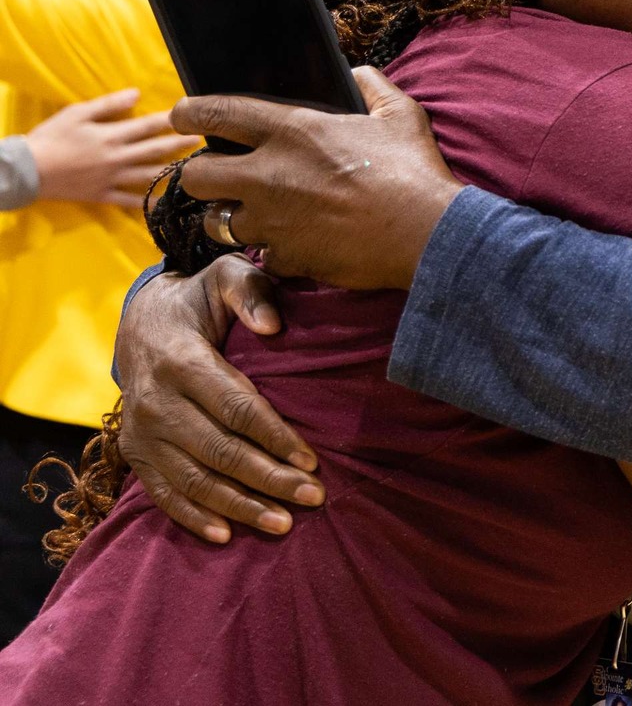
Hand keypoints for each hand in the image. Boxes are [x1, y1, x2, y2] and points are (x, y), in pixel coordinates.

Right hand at [24, 90, 191, 206]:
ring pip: (150, 176)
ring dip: (174, 171)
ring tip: (195, 168)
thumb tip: (136, 93)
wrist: (27, 170)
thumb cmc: (51, 137)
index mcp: (111, 136)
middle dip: (181, 144)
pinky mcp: (103, 195)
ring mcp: (112, 179)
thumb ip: (108, 104)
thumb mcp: (76, 113)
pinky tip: (167, 202)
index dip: (172, 120)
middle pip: (155, 150)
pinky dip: (148, 202)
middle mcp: (116, 158)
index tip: (191, 116)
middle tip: (203, 139)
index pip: (148, 126)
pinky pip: (130, 201)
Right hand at [114, 257, 324, 541]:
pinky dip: (191, 517)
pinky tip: (224, 536)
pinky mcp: (135, 452)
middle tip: (313, 499)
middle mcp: (156, 402)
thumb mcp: (224, 277)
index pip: (236, 408)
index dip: (275, 437)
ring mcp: (142, 432)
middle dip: (268, 479)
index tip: (312, 460)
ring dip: (238, 506)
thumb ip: (252, 291)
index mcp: (182, 362)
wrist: (140, 321)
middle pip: (220, 450)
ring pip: (194, 479)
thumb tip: (274, 326)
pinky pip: (161, 492)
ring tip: (282, 525)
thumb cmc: (198, 300)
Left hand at [171, 68, 460, 288]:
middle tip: (220, 175)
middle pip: (193, 176)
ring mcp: (272, 220)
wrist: (425, 234)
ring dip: (231, 215)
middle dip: (199, 174)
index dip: (187, 113)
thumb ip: (373, 85)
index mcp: (292, 131)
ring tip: (255, 212)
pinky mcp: (285, 257)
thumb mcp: (401, 114)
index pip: (214, 114)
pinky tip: (295, 241)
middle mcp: (268, 175)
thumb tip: (358, 74)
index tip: (181, 115)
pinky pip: (260, 253)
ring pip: (217, 220)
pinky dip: (272, 248)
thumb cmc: (414, 170)